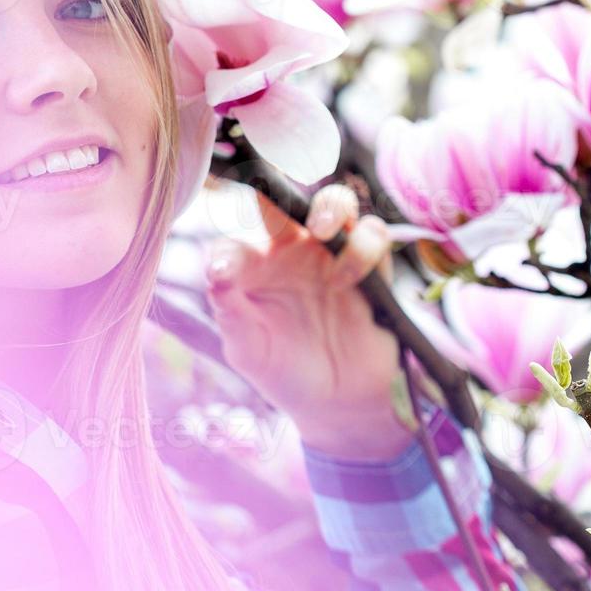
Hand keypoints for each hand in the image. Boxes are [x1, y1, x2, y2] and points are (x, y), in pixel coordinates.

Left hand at [204, 184, 413, 461]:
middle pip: (287, 201)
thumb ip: (230, 312)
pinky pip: (374, 236)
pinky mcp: (370, 269)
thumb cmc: (283, 373)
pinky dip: (365, 246)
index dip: (230, 250)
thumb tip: (215, 272)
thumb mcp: (249, 350)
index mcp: (252, 270)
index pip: (235, 242)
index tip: (227, 271)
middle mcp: (289, 253)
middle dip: (288, 188)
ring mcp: (330, 257)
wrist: (338, 403)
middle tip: (284, 207)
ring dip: (332, 208)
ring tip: (326, 233)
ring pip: (336, 206)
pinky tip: (349, 280)